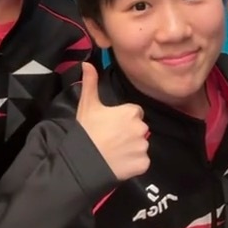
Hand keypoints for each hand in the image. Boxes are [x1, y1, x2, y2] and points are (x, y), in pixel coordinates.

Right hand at [76, 63, 149, 180]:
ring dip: (132, 149)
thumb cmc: (87, 131)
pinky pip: (142, 162)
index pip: (134, 113)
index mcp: (131, 112)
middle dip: (129, 133)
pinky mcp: (143, 164)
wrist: (84, 161)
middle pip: (139, 129)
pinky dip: (134, 164)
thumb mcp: (87, 105)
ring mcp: (143, 147)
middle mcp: (141, 128)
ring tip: (115, 152)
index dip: (123, 119)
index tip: (111, 125)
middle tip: (112, 139)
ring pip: (140, 145)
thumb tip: (87, 63)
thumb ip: (90, 83)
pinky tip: (120, 163)